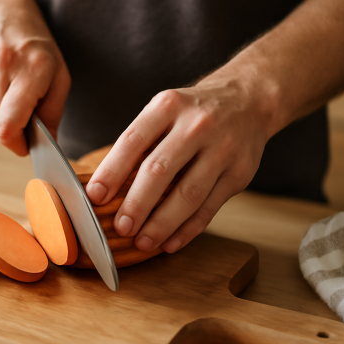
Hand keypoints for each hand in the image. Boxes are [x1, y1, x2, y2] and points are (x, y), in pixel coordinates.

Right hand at [0, 9, 70, 155]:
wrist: (2, 11)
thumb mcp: (59, 76)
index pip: (9, 124)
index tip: (24, 146)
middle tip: (25, 107)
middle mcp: (1, 66)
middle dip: (13, 125)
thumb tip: (48, 144)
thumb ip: (53, 112)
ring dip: (0, 111)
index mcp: (30, 70)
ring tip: (11, 87)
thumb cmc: (37, 47)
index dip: (16, 144)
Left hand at [85, 77, 271, 252]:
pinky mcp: (240, 172)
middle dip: (137, 204)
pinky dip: (188, 229)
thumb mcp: (164, 111)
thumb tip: (103, 187)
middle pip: (160, 170)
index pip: (133, 141)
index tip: (94, 197)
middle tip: (121, 228)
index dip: (111, 172)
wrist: (248, 100)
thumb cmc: (192, 113)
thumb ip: (139, 143)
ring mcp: (222, 149)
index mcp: (168, 106)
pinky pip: (210, 207)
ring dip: (162, 224)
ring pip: (188, 194)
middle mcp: (197, 125)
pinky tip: (170, 243)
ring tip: (143, 242)